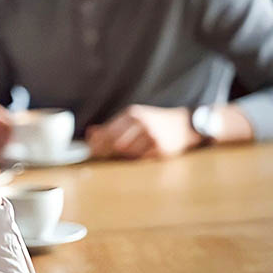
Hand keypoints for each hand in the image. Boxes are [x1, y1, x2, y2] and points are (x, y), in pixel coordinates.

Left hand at [86, 105, 201, 158]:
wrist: (183, 125)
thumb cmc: (153, 122)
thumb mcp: (132, 119)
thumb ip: (111, 126)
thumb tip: (90, 133)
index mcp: (132, 114)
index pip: (108, 132)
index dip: (97, 144)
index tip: (91, 152)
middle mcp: (141, 123)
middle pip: (115, 144)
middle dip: (107, 152)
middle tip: (104, 158)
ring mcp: (152, 135)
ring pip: (128, 153)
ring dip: (124, 156)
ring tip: (129, 152)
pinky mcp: (161, 148)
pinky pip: (142, 158)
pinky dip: (138, 158)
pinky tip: (142, 153)